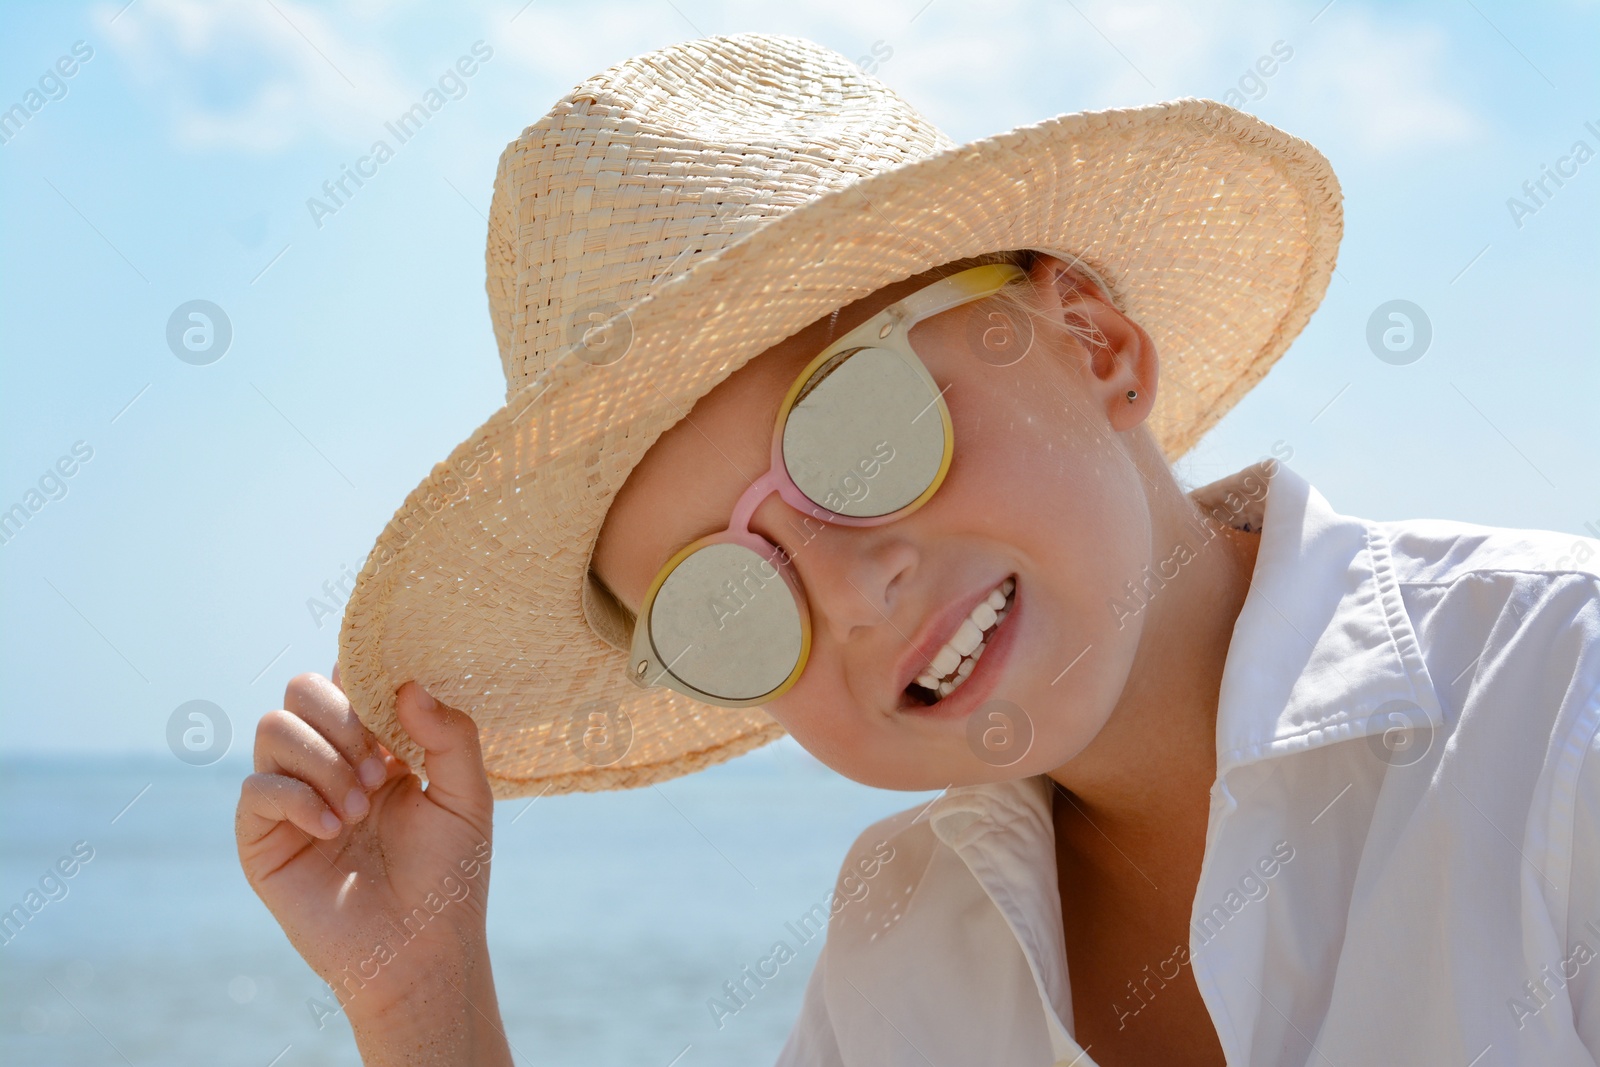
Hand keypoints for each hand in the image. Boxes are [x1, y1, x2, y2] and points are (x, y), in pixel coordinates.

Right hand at [235, 668, 508, 1058]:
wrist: (419, 952)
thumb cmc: (448, 877)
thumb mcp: (468, 797)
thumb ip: (450, 734)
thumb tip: (406, 684)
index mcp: (376, 746)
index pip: (350, 680)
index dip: (365, 680)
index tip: (394, 712)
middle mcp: (328, 763)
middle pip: (302, 689)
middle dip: (343, 720)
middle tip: (382, 774)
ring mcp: (292, 798)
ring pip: (274, 727)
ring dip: (324, 760)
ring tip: (361, 809)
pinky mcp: (262, 838)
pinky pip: (256, 787)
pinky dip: (298, 798)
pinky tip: (335, 830)